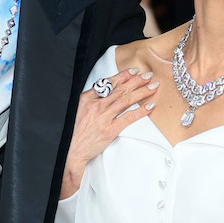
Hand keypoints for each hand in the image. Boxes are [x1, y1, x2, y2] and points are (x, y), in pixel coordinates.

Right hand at [60, 69, 158, 197]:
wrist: (71, 150)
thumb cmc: (73, 131)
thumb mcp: (78, 109)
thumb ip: (91, 99)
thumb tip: (104, 91)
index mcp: (87, 98)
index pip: (109, 83)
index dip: (124, 76)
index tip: (134, 71)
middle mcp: (96, 105)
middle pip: (121, 89)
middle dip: (137, 81)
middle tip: (148, 76)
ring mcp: (104, 117)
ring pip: (127, 100)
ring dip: (142, 92)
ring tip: (152, 86)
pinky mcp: (110, 130)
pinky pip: (129, 117)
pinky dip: (141, 111)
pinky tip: (149, 106)